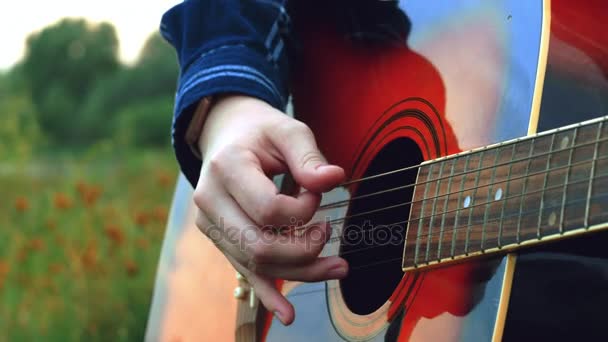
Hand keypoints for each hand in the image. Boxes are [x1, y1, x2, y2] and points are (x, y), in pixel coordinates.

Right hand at [193, 95, 347, 324]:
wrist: (226, 135)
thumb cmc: (261, 131)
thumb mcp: (287, 130)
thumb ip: (309, 156)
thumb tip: (334, 180)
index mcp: (225, 168)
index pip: (268, 209)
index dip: (303, 209)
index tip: (316, 192)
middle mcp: (209, 200)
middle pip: (258, 247)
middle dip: (303, 252)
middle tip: (329, 233)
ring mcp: (210, 224)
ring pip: (255, 264)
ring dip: (300, 272)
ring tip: (338, 267)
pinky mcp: (219, 238)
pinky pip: (244, 271)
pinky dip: (268, 294)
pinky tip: (288, 314)